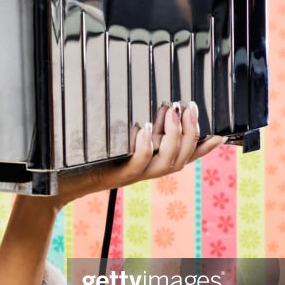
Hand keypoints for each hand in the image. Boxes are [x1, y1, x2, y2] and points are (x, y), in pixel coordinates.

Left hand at [45, 102, 226, 210]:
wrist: (63, 179)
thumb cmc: (90, 156)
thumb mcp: (121, 138)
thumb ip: (143, 127)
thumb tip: (165, 104)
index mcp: (152, 163)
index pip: (185, 157)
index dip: (204, 148)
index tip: (221, 135)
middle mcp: (148, 171)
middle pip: (181, 159)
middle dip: (191, 133)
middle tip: (190, 108)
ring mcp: (134, 175)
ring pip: (166, 163)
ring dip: (173, 137)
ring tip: (172, 113)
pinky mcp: (118, 176)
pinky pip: (138, 164)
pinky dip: (145, 146)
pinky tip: (145, 129)